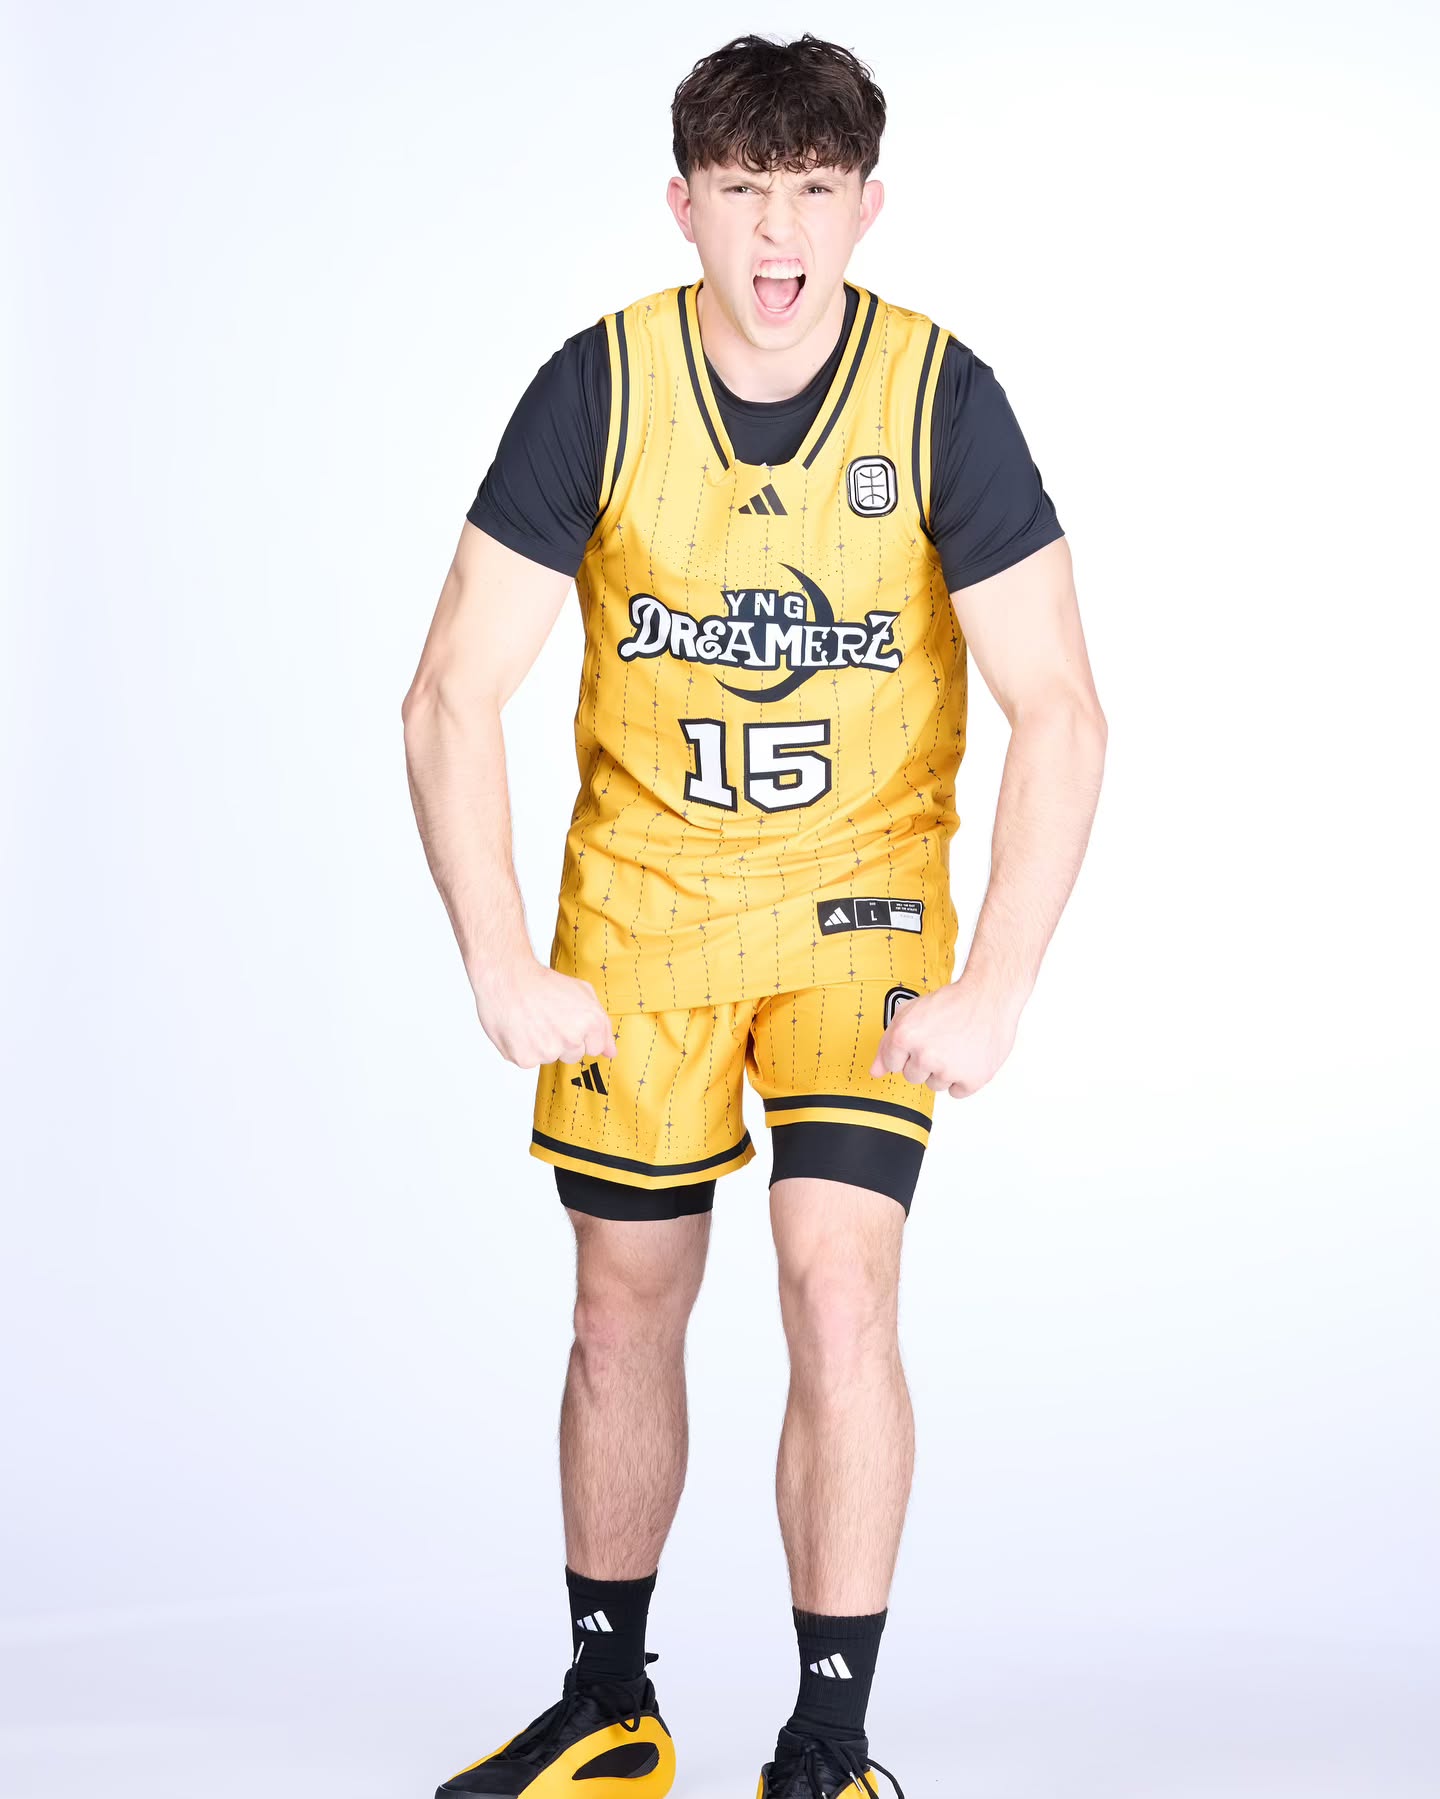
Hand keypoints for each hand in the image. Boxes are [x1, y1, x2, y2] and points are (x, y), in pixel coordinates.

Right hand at [472, 959, 616, 1068]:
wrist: (506, 978)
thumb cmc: (542, 982)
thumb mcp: (582, 992)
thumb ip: (602, 1025)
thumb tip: (611, 1053)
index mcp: (590, 1023)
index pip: (595, 1048)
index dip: (581, 1034)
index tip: (567, 1021)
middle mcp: (572, 1039)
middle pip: (573, 1056)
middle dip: (563, 1042)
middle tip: (547, 1018)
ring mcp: (548, 1051)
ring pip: (550, 1058)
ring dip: (542, 1046)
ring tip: (531, 1021)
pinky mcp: (526, 1059)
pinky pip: (529, 1061)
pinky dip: (523, 1049)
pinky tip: (519, 1029)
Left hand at [869, 976, 1021, 1096]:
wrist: (988, 996)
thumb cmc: (952, 1002)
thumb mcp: (910, 1013)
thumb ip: (887, 1043)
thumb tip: (876, 1071)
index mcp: (904, 1037)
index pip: (892, 1064)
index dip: (906, 1052)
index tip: (920, 1040)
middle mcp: (924, 1055)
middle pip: (913, 1077)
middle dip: (924, 1062)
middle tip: (940, 1041)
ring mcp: (948, 1069)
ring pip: (935, 1085)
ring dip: (944, 1071)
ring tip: (956, 1046)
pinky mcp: (971, 1079)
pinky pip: (957, 1092)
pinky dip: (963, 1079)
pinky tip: (967, 1058)